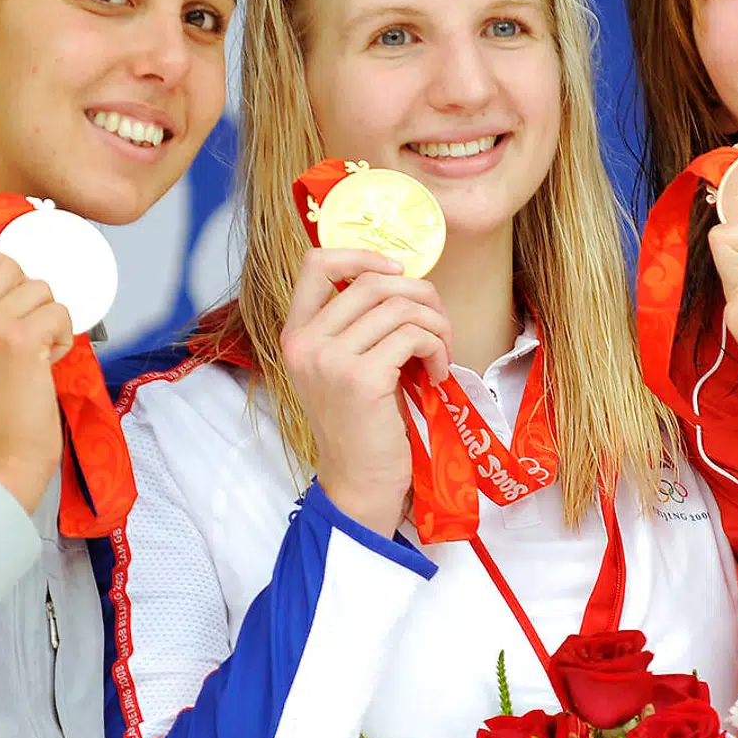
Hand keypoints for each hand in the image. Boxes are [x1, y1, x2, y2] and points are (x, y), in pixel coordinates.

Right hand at [0, 244, 73, 511]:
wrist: (1, 456)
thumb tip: (14, 271)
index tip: (12, 293)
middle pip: (9, 264)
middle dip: (31, 294)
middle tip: (27, 331)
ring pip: (41, 287)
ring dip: (50, 318)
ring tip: (37, 352)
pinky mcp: (18, 340)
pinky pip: (59, 311)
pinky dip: (63, 336)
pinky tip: (47, 362)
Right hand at [280, 248, 452, 536]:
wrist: (359, 483)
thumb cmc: (362, 422)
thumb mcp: (346, 365)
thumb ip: (357, 324)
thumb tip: (402, 276)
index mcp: (296, 333)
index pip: (316, 262)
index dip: (363, 254)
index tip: (398, 273)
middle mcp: (305, 342)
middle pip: (372, 281)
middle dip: (420, 294)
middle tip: (438, 324)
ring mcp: (329, 360)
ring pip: (400, 307)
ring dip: (435, 325)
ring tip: (441, 352)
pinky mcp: (362, 379)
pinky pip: (413, 336)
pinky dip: (437, 348)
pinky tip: (438, 372)